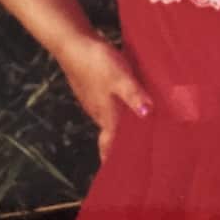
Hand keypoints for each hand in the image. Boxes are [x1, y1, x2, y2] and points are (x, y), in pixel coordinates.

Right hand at [56, 33, 152, 159]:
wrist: (72, 43)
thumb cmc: (96, 62)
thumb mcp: (120, 78)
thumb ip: (133, 96)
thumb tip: (147, 116)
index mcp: (106, 115)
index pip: (109, 146)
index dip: (114, 161)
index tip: (124, 176)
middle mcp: (99, 113)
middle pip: (112, 136)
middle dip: (124, 148)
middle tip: (143, 157)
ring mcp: (96, 101)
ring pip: (112, 121)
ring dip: (125, 129)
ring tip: (145, 133)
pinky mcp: (96, 89)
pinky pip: (111, 107)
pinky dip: (122, 112)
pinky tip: (133, 106)